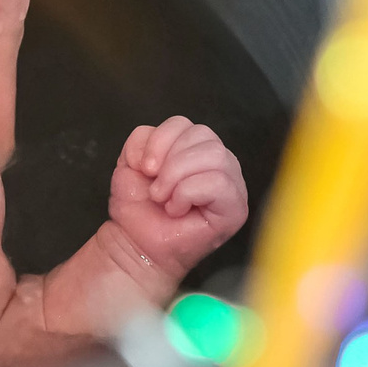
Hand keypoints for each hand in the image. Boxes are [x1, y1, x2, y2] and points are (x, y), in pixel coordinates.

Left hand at [107, 116, 248, 295]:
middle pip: (203, 134)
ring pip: (214, 155)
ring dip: (177, 177)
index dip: (159, 141)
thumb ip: (143, 139)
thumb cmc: (139, 206)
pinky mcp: (236, 208)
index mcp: (197, 148)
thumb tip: (158, 146)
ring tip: (164, 198)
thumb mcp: (132, 161)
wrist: (135, 242)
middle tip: (156, 188)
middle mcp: (220, 162)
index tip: (145, 168)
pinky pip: (218, 182)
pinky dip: (187, 193)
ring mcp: (232, 185)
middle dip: (170, 160)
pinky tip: (176, 209)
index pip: (183, 124)